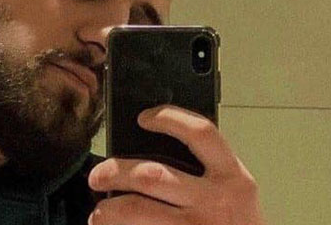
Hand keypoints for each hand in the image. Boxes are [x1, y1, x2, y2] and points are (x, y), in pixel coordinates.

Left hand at [87, 105, 264, 224]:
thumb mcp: (233, 192)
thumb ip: (205, 171)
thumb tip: (149, 150)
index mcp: (233, 177)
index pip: (200, 132)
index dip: (169, 118)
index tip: (143, 118)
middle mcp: (216, 201)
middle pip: (151, 174)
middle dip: (114, 172)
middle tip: (97, 176)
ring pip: (137, 209)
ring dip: (108, 210)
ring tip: (99, 213)